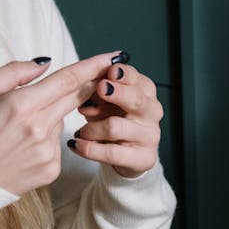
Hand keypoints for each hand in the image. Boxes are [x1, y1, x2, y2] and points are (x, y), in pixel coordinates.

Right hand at [0, 53, 116, 195]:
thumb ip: (13, 73)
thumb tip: (45, 63)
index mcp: (20, 105)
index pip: (67, 80)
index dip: (93, 66)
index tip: (113, 56)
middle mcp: (39, 129)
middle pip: (75, 98)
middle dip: (89, 85)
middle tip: (100, 73)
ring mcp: (48, 152)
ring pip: (62, 121)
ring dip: (50, 116)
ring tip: (17, 127)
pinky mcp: (52, 169)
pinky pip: (57, 144)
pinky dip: (45, 139)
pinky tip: (21, 147)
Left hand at [70, 58, 162, 177]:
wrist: (123, 154)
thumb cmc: (111, 119)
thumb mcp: (103, 101)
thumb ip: (97, 90)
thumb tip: (88, 84)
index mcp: (145, 91)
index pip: (136, 79)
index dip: (123, 74)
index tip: (110, 71)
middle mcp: (152, 112)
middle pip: (136, 99)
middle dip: (118, 93)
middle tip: (100, 89)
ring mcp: (151, 136)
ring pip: (116, 127)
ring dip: (91, 128)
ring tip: (81, 131)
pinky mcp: (144, 158)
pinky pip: (112, 153)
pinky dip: (89, 148)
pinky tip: (76, 144)